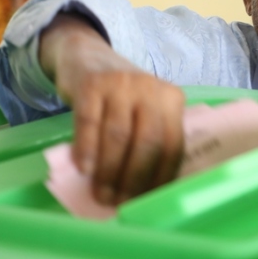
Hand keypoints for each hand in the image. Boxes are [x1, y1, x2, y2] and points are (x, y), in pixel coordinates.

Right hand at [40, 12, 185, 205]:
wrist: (88, 57)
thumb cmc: (121, 97)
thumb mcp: (144, 111)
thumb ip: (149, 140)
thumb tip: (142, 192)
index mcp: (171, 99)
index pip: (173, 145)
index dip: (160, 178)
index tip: (145, 201)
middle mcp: (150, 88)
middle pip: (148, 141)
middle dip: (134, 178)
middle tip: (118, 201)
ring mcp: (121, 83)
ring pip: (119, 135)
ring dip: (109, 170)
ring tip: (100, 194)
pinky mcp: (92, 84)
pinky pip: (89, 122)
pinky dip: (88, 149)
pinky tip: (84, 169)